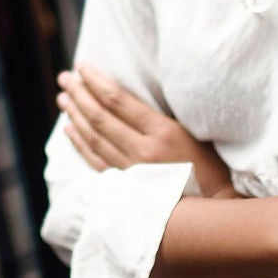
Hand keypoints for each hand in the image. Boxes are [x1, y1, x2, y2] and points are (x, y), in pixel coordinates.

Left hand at [57, 63, 234, 195]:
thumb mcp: (193, 133)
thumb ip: (161, 117)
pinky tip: (69, 129)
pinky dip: (80, 143)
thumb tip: (128, 97)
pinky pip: (96, 161)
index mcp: (162, 131)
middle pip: (100, 117)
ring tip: (63, 98)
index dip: (95, 81)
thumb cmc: (209, 167)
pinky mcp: (127, 187)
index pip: (118, 100)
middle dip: (79, 94)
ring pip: (94, 138)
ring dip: (75, 115)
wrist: (214, 211)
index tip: (81, 66)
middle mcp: (143, 150)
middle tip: (64, 78)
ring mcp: (133, 171)